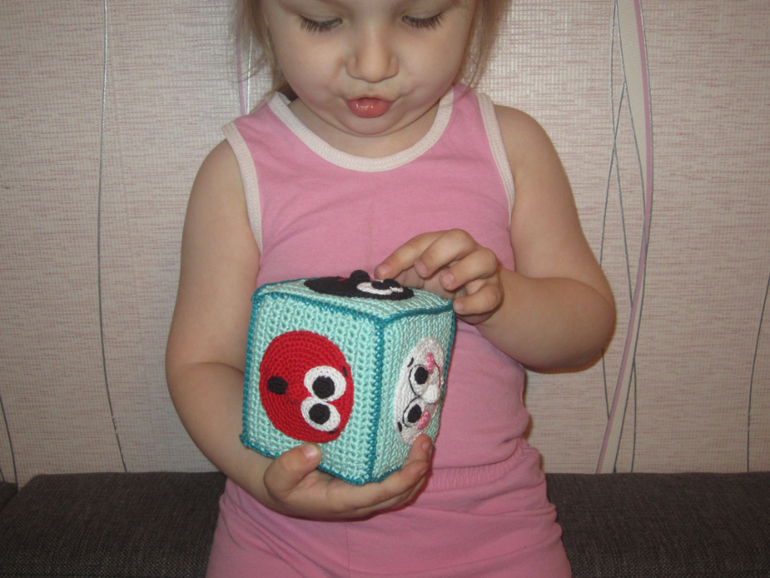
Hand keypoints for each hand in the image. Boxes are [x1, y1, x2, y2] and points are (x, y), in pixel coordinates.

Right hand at [261, 434, 431, 519]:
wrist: (281, 489)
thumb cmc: (281, 482)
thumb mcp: (277, 476)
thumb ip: (290, 466)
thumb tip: (312, 452)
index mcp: (341, 500)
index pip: (380, 494)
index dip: (402, 480)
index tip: (418, 462)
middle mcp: (358, 502)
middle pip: (399, 494)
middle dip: (417, 471)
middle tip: (426, 442)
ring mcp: (364, 495)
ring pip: (401, 491)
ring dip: (417, 469)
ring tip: (426, 442)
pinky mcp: (365, 485)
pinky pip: (394, 482)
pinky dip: (409, 468)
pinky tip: (414, 446)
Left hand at [375, 230, 502, 324]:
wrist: (478, 300)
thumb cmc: (444, 282)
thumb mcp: (420, 278)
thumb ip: (402, 275)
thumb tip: (379, 277)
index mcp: (443, 243)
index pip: (422, 242)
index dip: (401, 256)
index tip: (383, 273)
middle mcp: (467, 251)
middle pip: (457, 238)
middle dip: (437, 252)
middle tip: (421, 270)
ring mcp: (484, 271)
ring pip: (483, 260)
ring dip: (463, 270)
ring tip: (445, 284)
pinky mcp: (494, 292)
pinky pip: (490, 294)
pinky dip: (475, 300)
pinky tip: (458, 307)